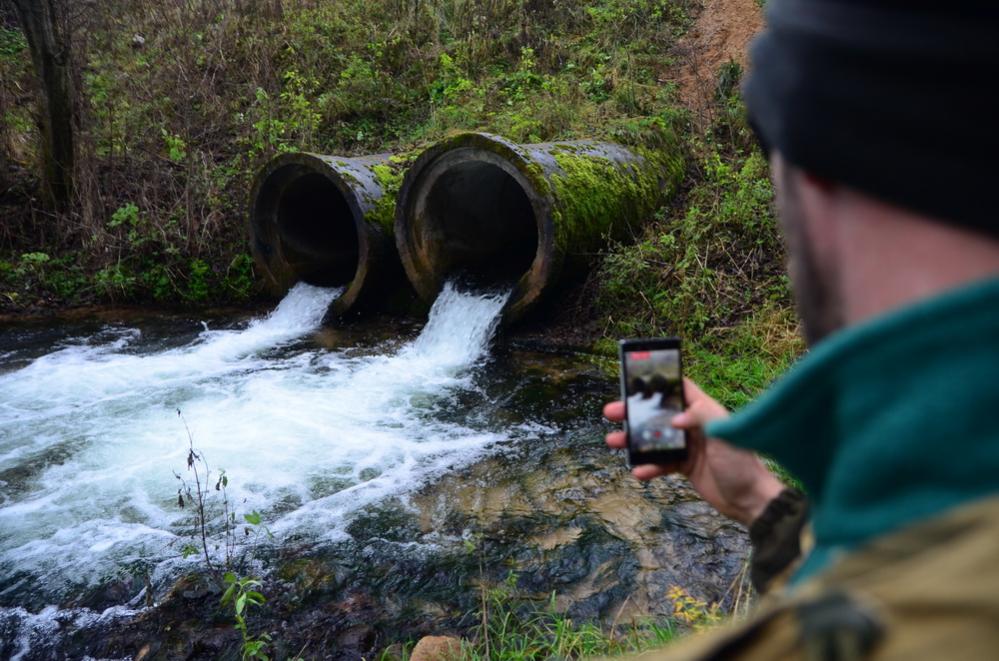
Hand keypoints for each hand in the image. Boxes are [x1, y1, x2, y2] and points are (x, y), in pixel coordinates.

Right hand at [604, 378, 783, 525]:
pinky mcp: (684, 466)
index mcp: (705, 411)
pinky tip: (639, 472)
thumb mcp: (725, 435)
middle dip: (634, 413)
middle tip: (611, 412)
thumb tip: (673, 418)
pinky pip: (661, 463)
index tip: (636, 380)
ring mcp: (688, 446)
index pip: (682, 389)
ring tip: (612, 442)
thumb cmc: (741, 464)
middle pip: (659, 414)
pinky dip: (649, 467)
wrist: (749, 500)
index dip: (661, 383)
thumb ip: (701, 418)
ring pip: (654, 438)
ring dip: (633, 441)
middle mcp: (693, 426)